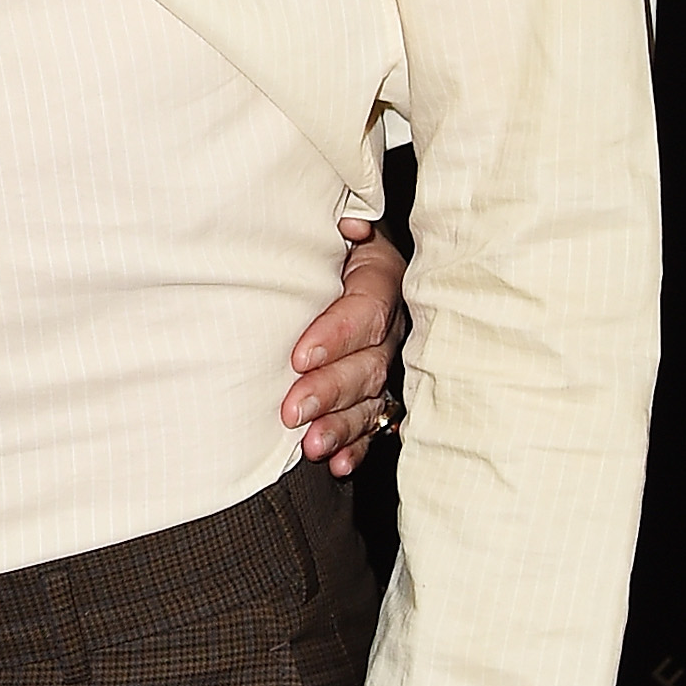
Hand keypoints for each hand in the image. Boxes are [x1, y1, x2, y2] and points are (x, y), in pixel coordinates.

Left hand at [283, 214, 405, 475]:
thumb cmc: (326, 241)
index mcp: (381, 277)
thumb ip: (335, 223)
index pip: (367, 309)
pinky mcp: (382, 390)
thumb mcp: (330, 222)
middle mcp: (393, 325)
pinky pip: (374, 423)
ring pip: (372, 398)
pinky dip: (356, 445)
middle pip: (370, 362)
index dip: (336, 334)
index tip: (298, 355)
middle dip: (331, 390)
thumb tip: (349, 228)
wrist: (339, 259)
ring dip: (343, 425)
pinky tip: (338, 463)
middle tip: (292, 410)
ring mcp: (392, 361)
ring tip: (312, 446)